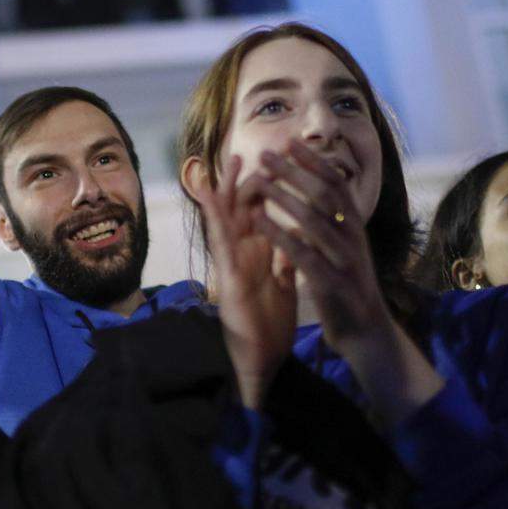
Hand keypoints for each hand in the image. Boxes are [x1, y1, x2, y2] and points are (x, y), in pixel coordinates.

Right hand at [190, 154, 295, 409]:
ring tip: (226, 163)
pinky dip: (217, 221)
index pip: (260, 212)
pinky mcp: (227, 279)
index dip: (266, 185)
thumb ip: (284, 258)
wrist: (264, 359)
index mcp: (258, 253)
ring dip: (224, 190)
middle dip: (243, 179)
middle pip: (241, 208)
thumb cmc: (270, 322)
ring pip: (225, 219)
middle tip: (247, 150)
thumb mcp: (282, 282)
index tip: (274, 160)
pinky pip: (221, 245)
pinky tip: (213, 202)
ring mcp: (231, 264)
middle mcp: (242, 254)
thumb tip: (294, 235)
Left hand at [248, 141, 387, 348]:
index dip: (313, 162)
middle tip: (266, 154)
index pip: (336, 184)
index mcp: (355, 227)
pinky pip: (303, 254)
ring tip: (258, 181)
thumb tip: (314, 195)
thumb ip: (332, 224)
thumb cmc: (348, 288)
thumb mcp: (344, 250)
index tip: (290, 143)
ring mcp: (344, 260)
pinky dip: (280, 235)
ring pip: (313, 220)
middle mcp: (353, 238)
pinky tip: (259, 222)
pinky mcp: (331, 284)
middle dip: (294, 172)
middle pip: (323, 195)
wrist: (366, 333)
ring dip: (283, 197)